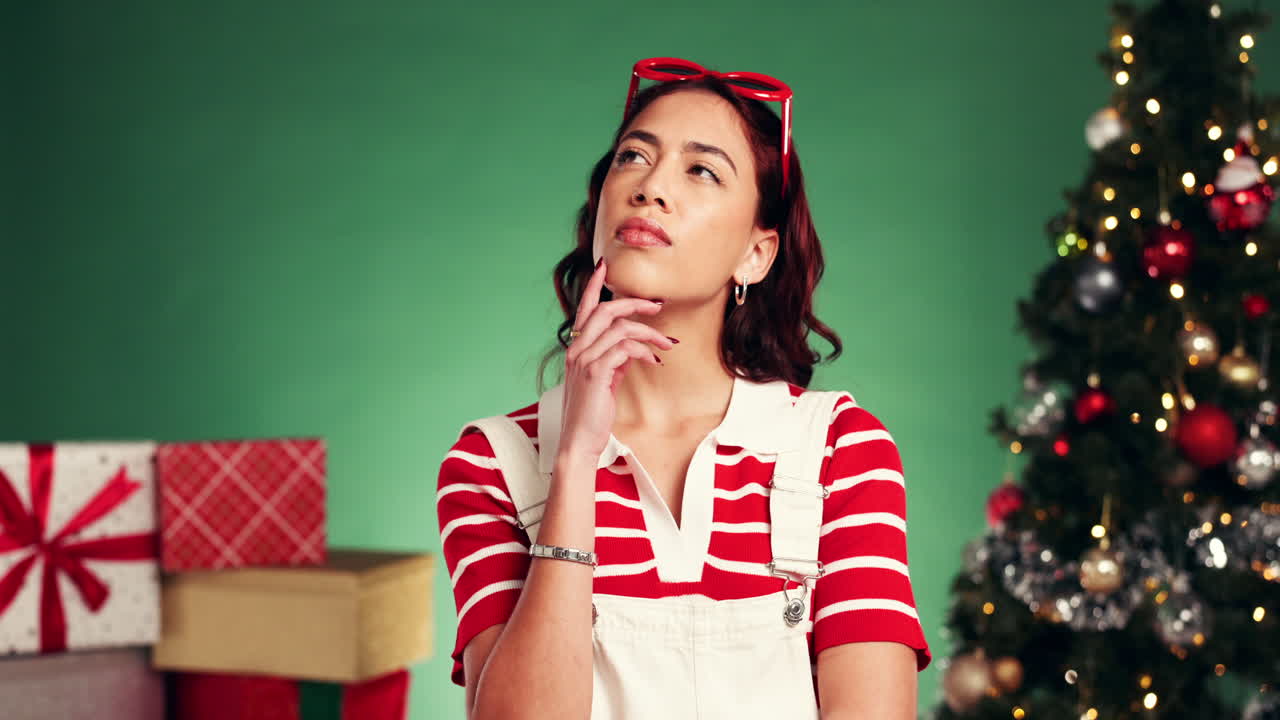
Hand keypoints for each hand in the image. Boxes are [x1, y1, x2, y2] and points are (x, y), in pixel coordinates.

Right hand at [558, 258, 676, 465]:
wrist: (580, 440)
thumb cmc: (592, 412)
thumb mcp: (603, 380)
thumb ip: (613, 359)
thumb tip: (631, 348)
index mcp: (576, 347)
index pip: (584, 308)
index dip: (594, 285)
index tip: (605, 266)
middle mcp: (577, 349)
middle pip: (605, 310)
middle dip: (635, 303)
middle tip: (658, 305)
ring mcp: (584, 360)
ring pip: (619, 328)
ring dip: (649, 332)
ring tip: (667, 344)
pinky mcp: (596, 373)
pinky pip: (624, 349)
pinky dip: (643, 351)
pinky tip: (654, 361)